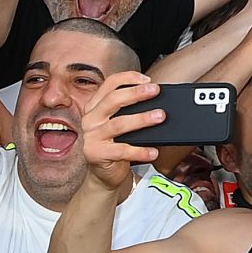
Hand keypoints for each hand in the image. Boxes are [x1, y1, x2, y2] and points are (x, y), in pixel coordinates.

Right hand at [79, 72, 167, 193]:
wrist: (104, 174)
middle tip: (156, 91)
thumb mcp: (121, 123)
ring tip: (160, 117)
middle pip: (113, 100)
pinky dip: (140, 151)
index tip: (148, 79)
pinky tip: (154, 151)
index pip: (109, 84)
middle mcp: (91, 119)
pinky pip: (121, 150)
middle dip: (136, 93)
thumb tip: (159, 99)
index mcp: (95, 106)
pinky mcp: (95, 154)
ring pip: (118, 124)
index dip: (128, 78)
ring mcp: (91, 137)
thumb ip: (132, 110)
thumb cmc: (116, 144)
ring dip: (142, 119)